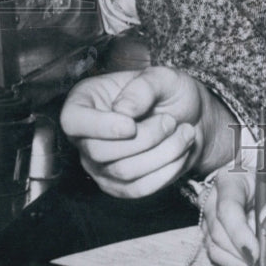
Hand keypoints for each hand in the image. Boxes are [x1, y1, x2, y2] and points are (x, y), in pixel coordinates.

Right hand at [60, 67, 238, 197]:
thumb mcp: (162, 77)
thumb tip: (123, 110)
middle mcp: (85, 136)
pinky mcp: (119, 186)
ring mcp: (99, 165)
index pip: (73, 121)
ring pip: (123, 172)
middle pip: (100, 151)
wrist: (192, 118)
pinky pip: (138, 188)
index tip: (131, 125)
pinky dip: (166, 171)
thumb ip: (143, 88)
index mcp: (86, 100)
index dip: (100, 127)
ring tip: (184, 133)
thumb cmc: (171, 92)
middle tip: (170, 121)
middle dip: (145, 138)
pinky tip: (181, 152)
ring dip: (163, 153)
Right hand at [203, 165, 265, 265]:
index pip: (228, 206)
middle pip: (218, 230)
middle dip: (244, 252)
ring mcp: (215, 217)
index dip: (239, 233)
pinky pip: (220, 258)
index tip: (257, 253)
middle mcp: (219, 195)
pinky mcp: (217, 237)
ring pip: (216, 247)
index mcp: (236, 175)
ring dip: (242, 263)